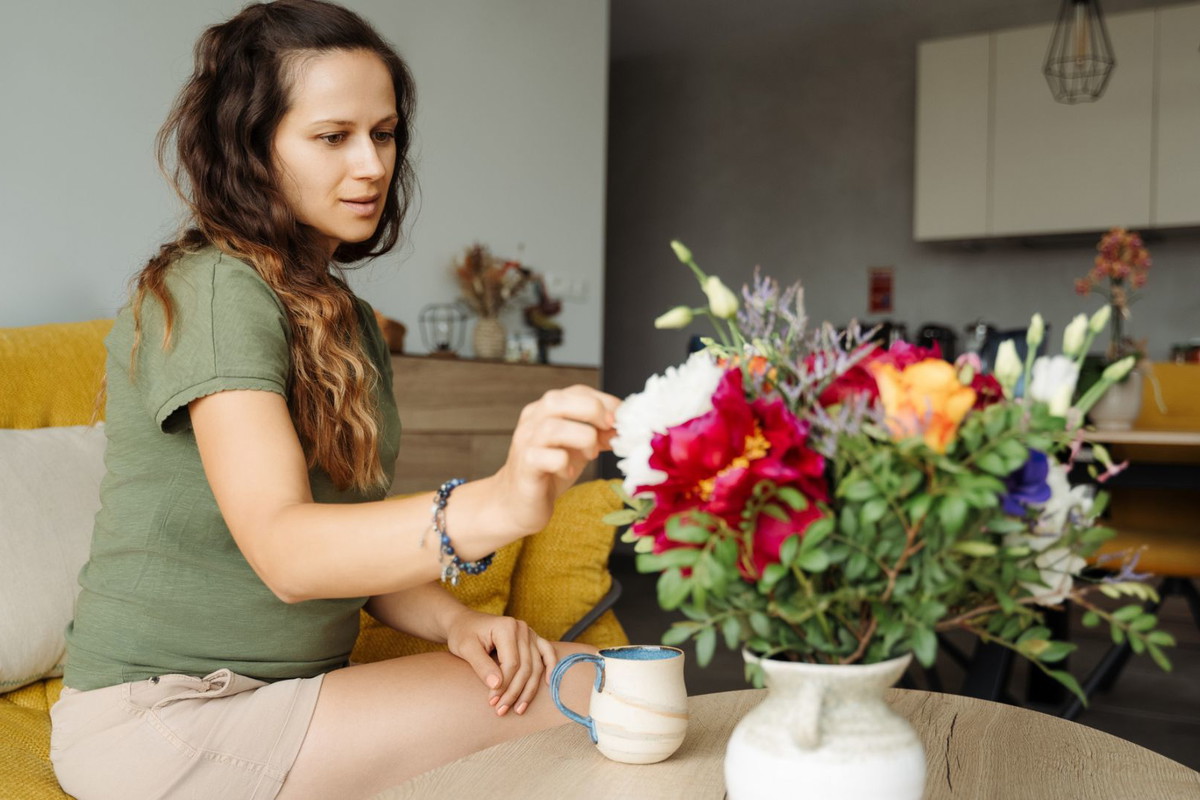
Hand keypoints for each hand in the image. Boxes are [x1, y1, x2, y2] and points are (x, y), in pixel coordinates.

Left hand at [445, 610, 558, 716]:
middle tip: (501, 710)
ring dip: (529, 690)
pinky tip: (547, 684)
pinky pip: (547, 653)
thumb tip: (497, 685)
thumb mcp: (466, 648)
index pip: (511, 663)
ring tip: (518, 709)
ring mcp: (530, 633)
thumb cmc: (463, 634)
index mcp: (506, 627)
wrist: (465, 622)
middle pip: (525, 667)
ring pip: (536, 666)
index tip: (492, 702)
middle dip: (514, 692)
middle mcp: (522, 628)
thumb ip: (482, 665)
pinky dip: (550, 668)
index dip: (503, 685)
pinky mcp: (532, 639)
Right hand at [491, 385, 620, 535]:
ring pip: (552, 428)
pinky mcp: (525, 467)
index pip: (577, 391)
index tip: (622, 418)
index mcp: (546, 410)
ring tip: (590, 454)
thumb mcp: (578, 447)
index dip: (604, 401)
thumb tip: (622, 428)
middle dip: (592, 411)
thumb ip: (598, 434)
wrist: (517, 503)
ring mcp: (525, 442)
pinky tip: (570, 472)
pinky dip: (565, 464)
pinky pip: (546, 458)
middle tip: (609, 430)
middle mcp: (532, 420)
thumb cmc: (550, 471)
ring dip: (582, 439)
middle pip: (559, 400)